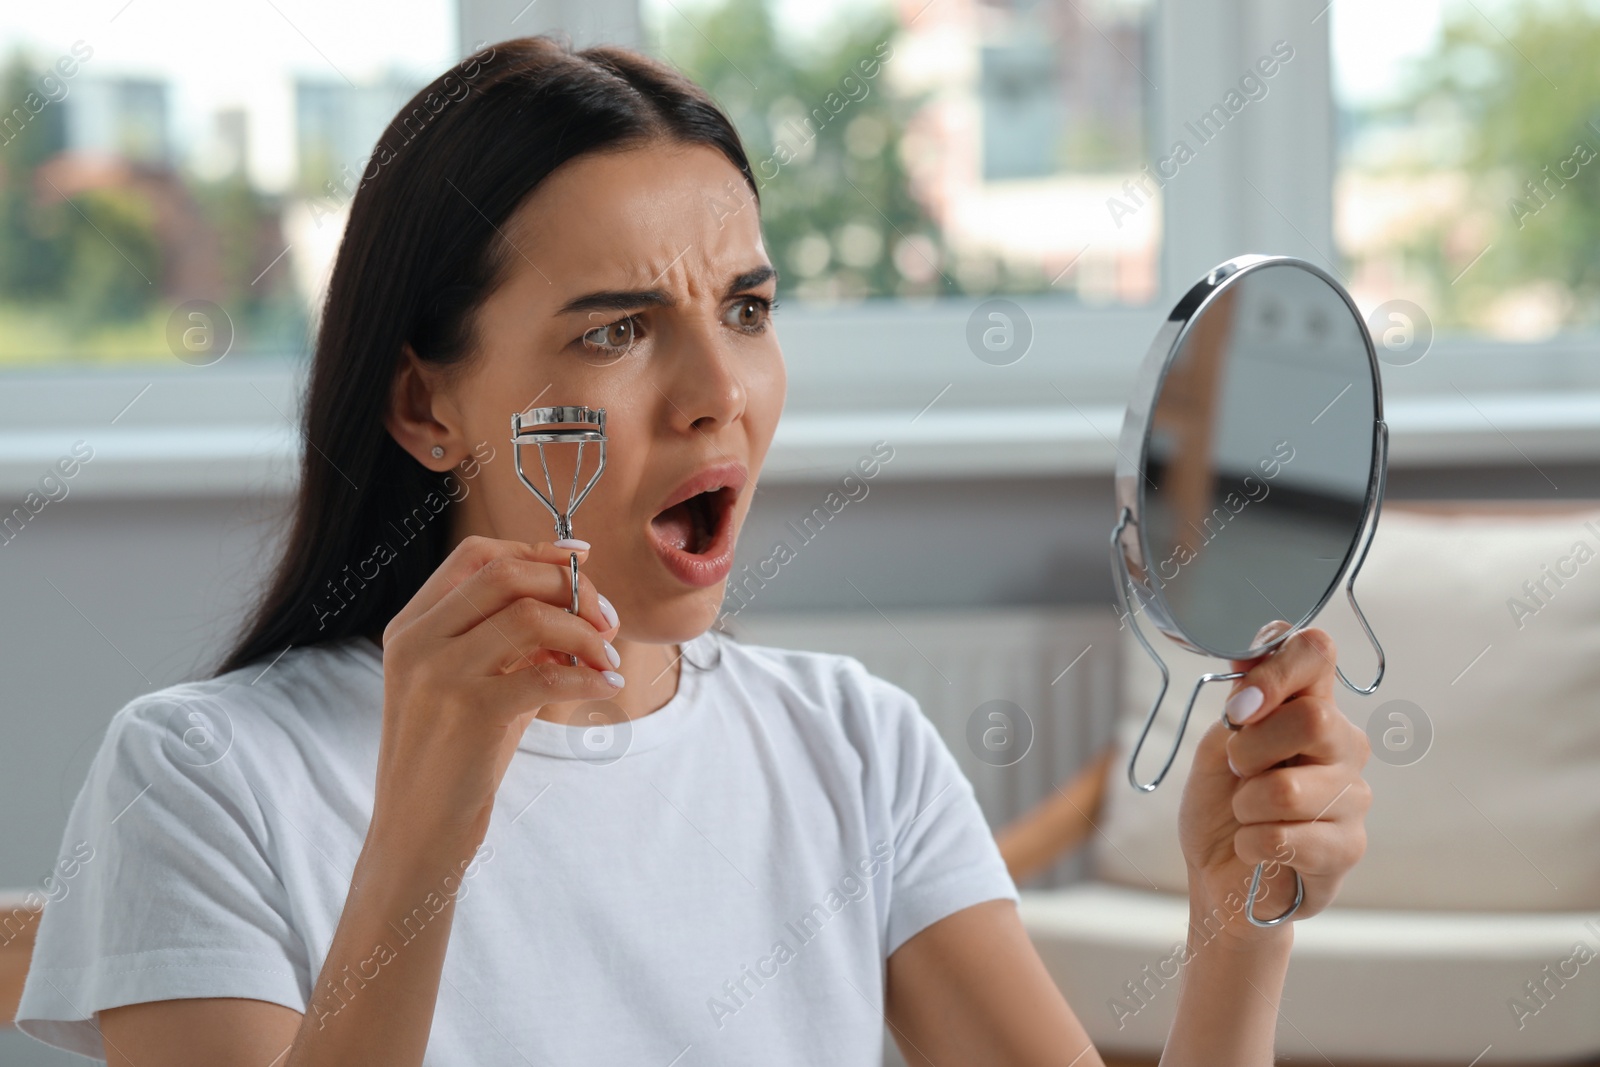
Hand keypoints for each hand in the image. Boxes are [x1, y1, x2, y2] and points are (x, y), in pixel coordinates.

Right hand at [373, 535, 623, 847]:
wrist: (415, 836)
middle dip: (570, 587)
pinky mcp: (466, 712)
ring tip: (608, 658)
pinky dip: (588, 674)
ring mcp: (437, 674)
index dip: (536, 551)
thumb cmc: (453, 760)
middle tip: (606, 619)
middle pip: (506, 574)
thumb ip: (512, 642)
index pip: (476, 556)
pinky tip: (607, 686)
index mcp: (411, 626)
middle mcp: (417, 641)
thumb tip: (581, 601)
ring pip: (529, 616)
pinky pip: (546, 673)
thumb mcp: (474, 685)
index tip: (582, 562)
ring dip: (585, 632)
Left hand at [1177, 622, 1371, 944]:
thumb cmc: (1220, 807)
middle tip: (1236, 772)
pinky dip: (1249, 843)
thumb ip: (1239, 711)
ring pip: (1289, 789)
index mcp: (1310, 707)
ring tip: (1246, 815)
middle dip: (1251, 750)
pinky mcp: (1347, 849)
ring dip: (1245, 806)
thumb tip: (1249, 661)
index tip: (1241, 706)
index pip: (1317, 654)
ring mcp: (1352, 798)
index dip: (1277, 671)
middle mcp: (1343, 746)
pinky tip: (1254, 848)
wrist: (1219, 876)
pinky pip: (1284, 837)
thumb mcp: (1215, 750)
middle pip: (1315, 720)